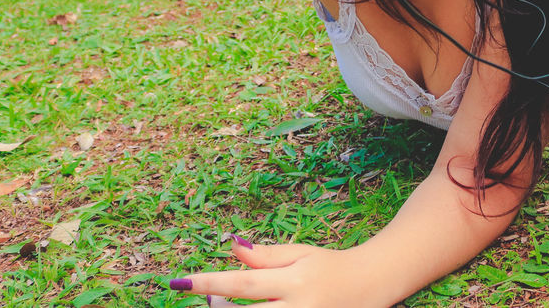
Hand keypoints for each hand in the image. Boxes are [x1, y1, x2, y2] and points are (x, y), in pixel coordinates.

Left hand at [173, 238, 384, 307]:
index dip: (208, 283)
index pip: (241, 284)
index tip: (178, 282)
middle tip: (190, 305)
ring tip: (213, 307)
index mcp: (292, 281)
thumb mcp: (299, 254)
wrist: (370, 286)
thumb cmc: (330, 267)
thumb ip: (265, 256)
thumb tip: (232, 246)